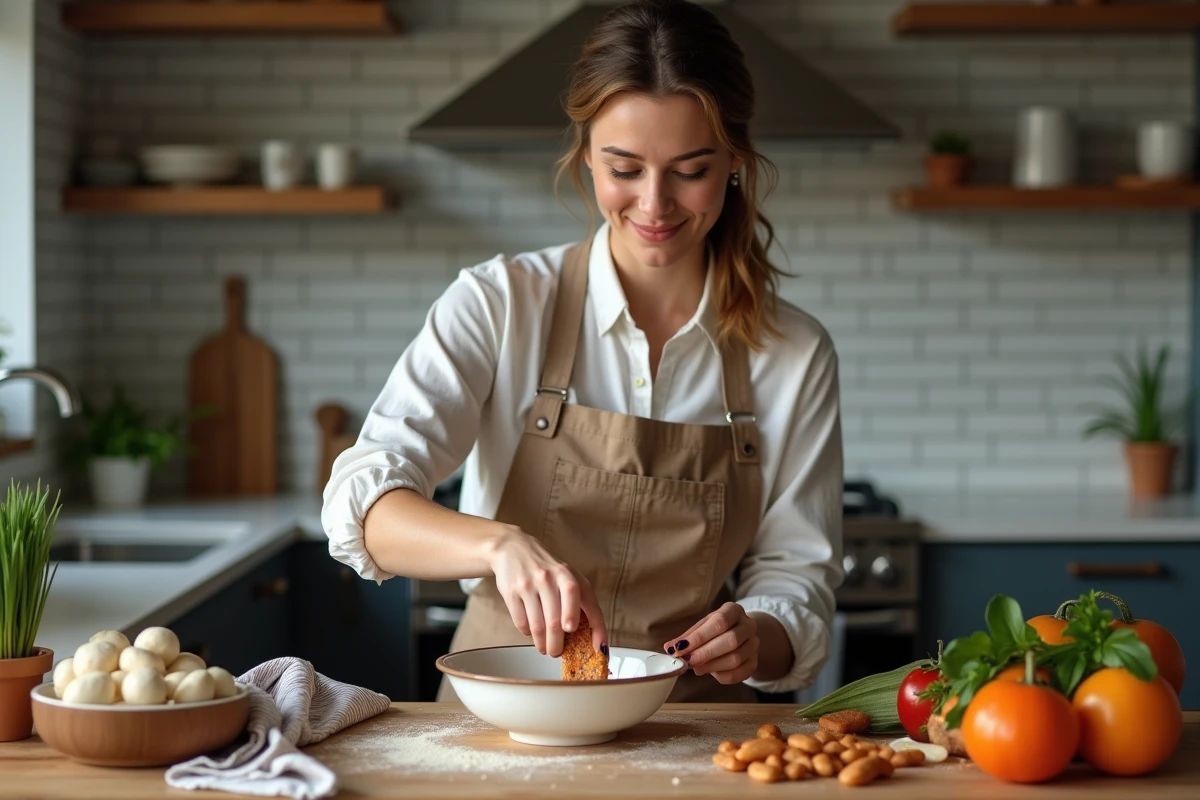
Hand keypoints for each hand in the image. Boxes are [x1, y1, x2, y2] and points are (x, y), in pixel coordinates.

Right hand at [486, 525, 607, 657]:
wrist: (513, 548)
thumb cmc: (547, 567)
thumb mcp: (568, 575)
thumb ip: (581, 600)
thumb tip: (593, 637)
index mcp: (569, 575)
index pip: (587, 604)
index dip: (596, 628)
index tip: (598, 648)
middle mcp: (550, 578)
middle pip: (557, 624)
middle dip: (558, 645)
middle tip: (557, 652)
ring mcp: (529, 584)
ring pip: (538, 627)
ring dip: (542, 644)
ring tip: (544, 648)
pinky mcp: (511, 591)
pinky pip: (521, 622)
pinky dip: (527, 632)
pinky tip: (531, 630)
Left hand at [664, 602, 757, 683]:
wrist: (741, 635)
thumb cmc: (716, 630)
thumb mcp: (702, 626)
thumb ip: (687, 638)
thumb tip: (669, 648)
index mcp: (734, 610)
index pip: (719, 622)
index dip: (699, 637)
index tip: (680, 648)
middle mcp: (748, 625)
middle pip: (730, 640)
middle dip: (706, 653)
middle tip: (688, 661)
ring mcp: (754, 644)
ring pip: (736, 658)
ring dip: (712, 665)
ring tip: (695, 668)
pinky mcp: (755, 662)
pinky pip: (740, 672)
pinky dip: (722, 675)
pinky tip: (710, 673)